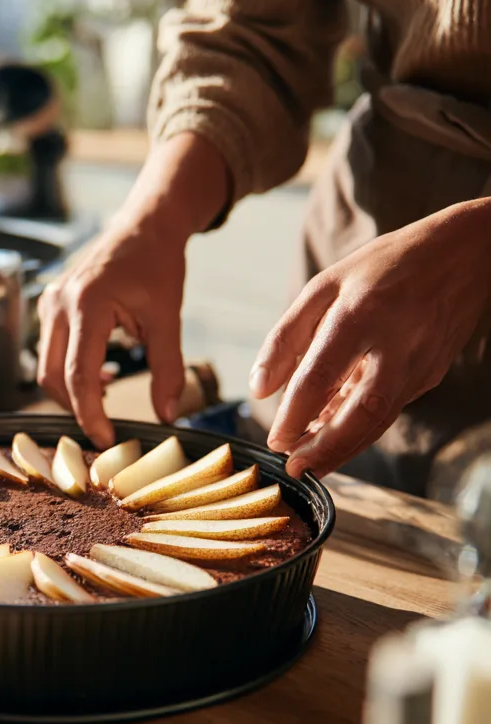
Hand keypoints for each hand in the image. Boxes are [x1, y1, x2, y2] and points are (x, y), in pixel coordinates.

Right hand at [38, 219, 187, 448]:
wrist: (145, 225)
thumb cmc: (157, 265)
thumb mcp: (168, 318)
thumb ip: (168, 369)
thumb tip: (167, 416)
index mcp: (87, 304)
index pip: (78, 375)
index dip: (90, 414)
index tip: (106, 439)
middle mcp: (59, 303)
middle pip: (53, 376)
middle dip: (76, 407)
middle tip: (105, 428)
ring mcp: (49, 302)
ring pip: (48, 366)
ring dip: (73, 389)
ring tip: (108, 396)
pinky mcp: (50, 304)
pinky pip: (50, 350)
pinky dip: (70, 370)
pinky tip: (100, 373)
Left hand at [251, 199, 490, 477]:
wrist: (463, 254)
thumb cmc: (382, 267)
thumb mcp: (323, 287)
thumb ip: (286, 338)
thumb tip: (260, 390)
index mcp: (360, 315)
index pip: (320, 376)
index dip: (295, 415)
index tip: (274, 439)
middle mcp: (394, 344)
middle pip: (361, 411)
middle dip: (326, 448)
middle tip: (293, 468)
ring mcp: (418, 363)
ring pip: (379, 420)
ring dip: (343, 449)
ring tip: (308, 465)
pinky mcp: (429, 374)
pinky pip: (389, 409)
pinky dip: (360, 429)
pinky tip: (332, 436)